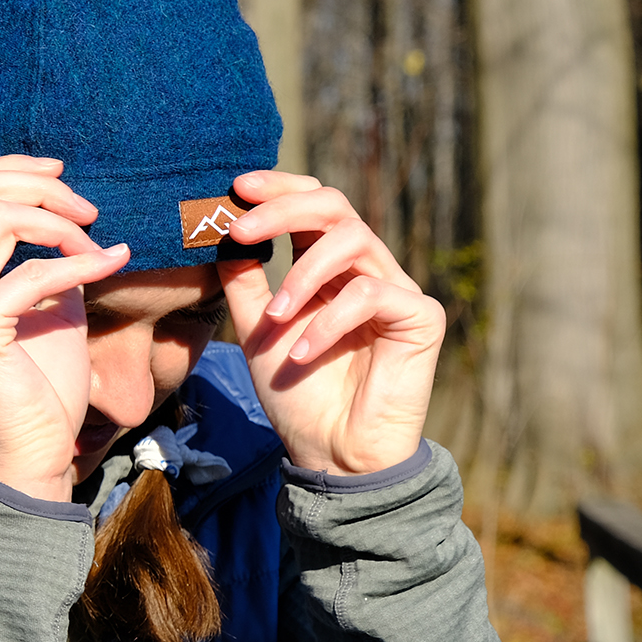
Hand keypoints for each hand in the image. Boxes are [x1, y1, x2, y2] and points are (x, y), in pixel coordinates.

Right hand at [0, 156, 129, 500]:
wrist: (33, 455)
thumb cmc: (44, 388)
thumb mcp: (51, 306)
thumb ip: (49, 260)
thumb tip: (74, 217)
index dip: (10, 167)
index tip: (62, 176)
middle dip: (35, 182)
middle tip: (88, 209)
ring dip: (59, 221)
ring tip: (97, 244)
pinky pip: (28, 274)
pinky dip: (78, 262)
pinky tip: (111, 265)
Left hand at [216, 171, 444, 474]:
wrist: (332, 454)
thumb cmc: (297, 394)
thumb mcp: (258, 329)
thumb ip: (244, 281)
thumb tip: (220, 231)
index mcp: (329, 267)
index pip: (312, 206)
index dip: (280, 188)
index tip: (237, 187)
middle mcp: (365, 269)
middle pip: (335, 205)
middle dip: (284, 209)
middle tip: (242, 227)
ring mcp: (395, 289)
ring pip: (353, 240)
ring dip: (301, 274)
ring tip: (274, 318)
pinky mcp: (420, 316)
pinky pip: (370, 294)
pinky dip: (328, 321)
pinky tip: (304, 353)